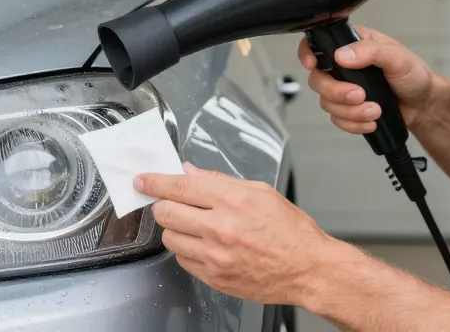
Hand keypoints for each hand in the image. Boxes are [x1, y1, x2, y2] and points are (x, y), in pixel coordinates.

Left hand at [133, 162, 338, 306]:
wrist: (308, 269)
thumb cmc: (290, 231)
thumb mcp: (260, 192)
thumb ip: (220, 180)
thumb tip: (190, 172)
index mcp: (233, 200)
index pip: (179, 186)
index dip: (154, 182)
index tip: (142, 181)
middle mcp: (220, 227)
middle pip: (166, 212)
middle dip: (163, 205)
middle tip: (171, 203)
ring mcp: (215, 255)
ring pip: (170, 238)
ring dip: (175, 229)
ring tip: (194, 226)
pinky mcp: (214, 277)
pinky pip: (183, 260)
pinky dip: (187, 251)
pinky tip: (204, 245)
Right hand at [297, 25, 436, 131]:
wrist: (423, 105)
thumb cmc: (414, 75)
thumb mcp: (397, 57)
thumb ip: (371, 51)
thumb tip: (343, 55)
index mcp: (352, 44)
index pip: (318, 43)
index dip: (308, 54)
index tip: (313, 65)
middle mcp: (343, 65)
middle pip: (318, 80)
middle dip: (336, 93)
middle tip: (360, 95)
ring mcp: (344, 88)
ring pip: (327, 103)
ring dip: (350, 112)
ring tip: (375, 111)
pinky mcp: (347, 108)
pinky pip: (337, 119)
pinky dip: (353, 124)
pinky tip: (370, 121)